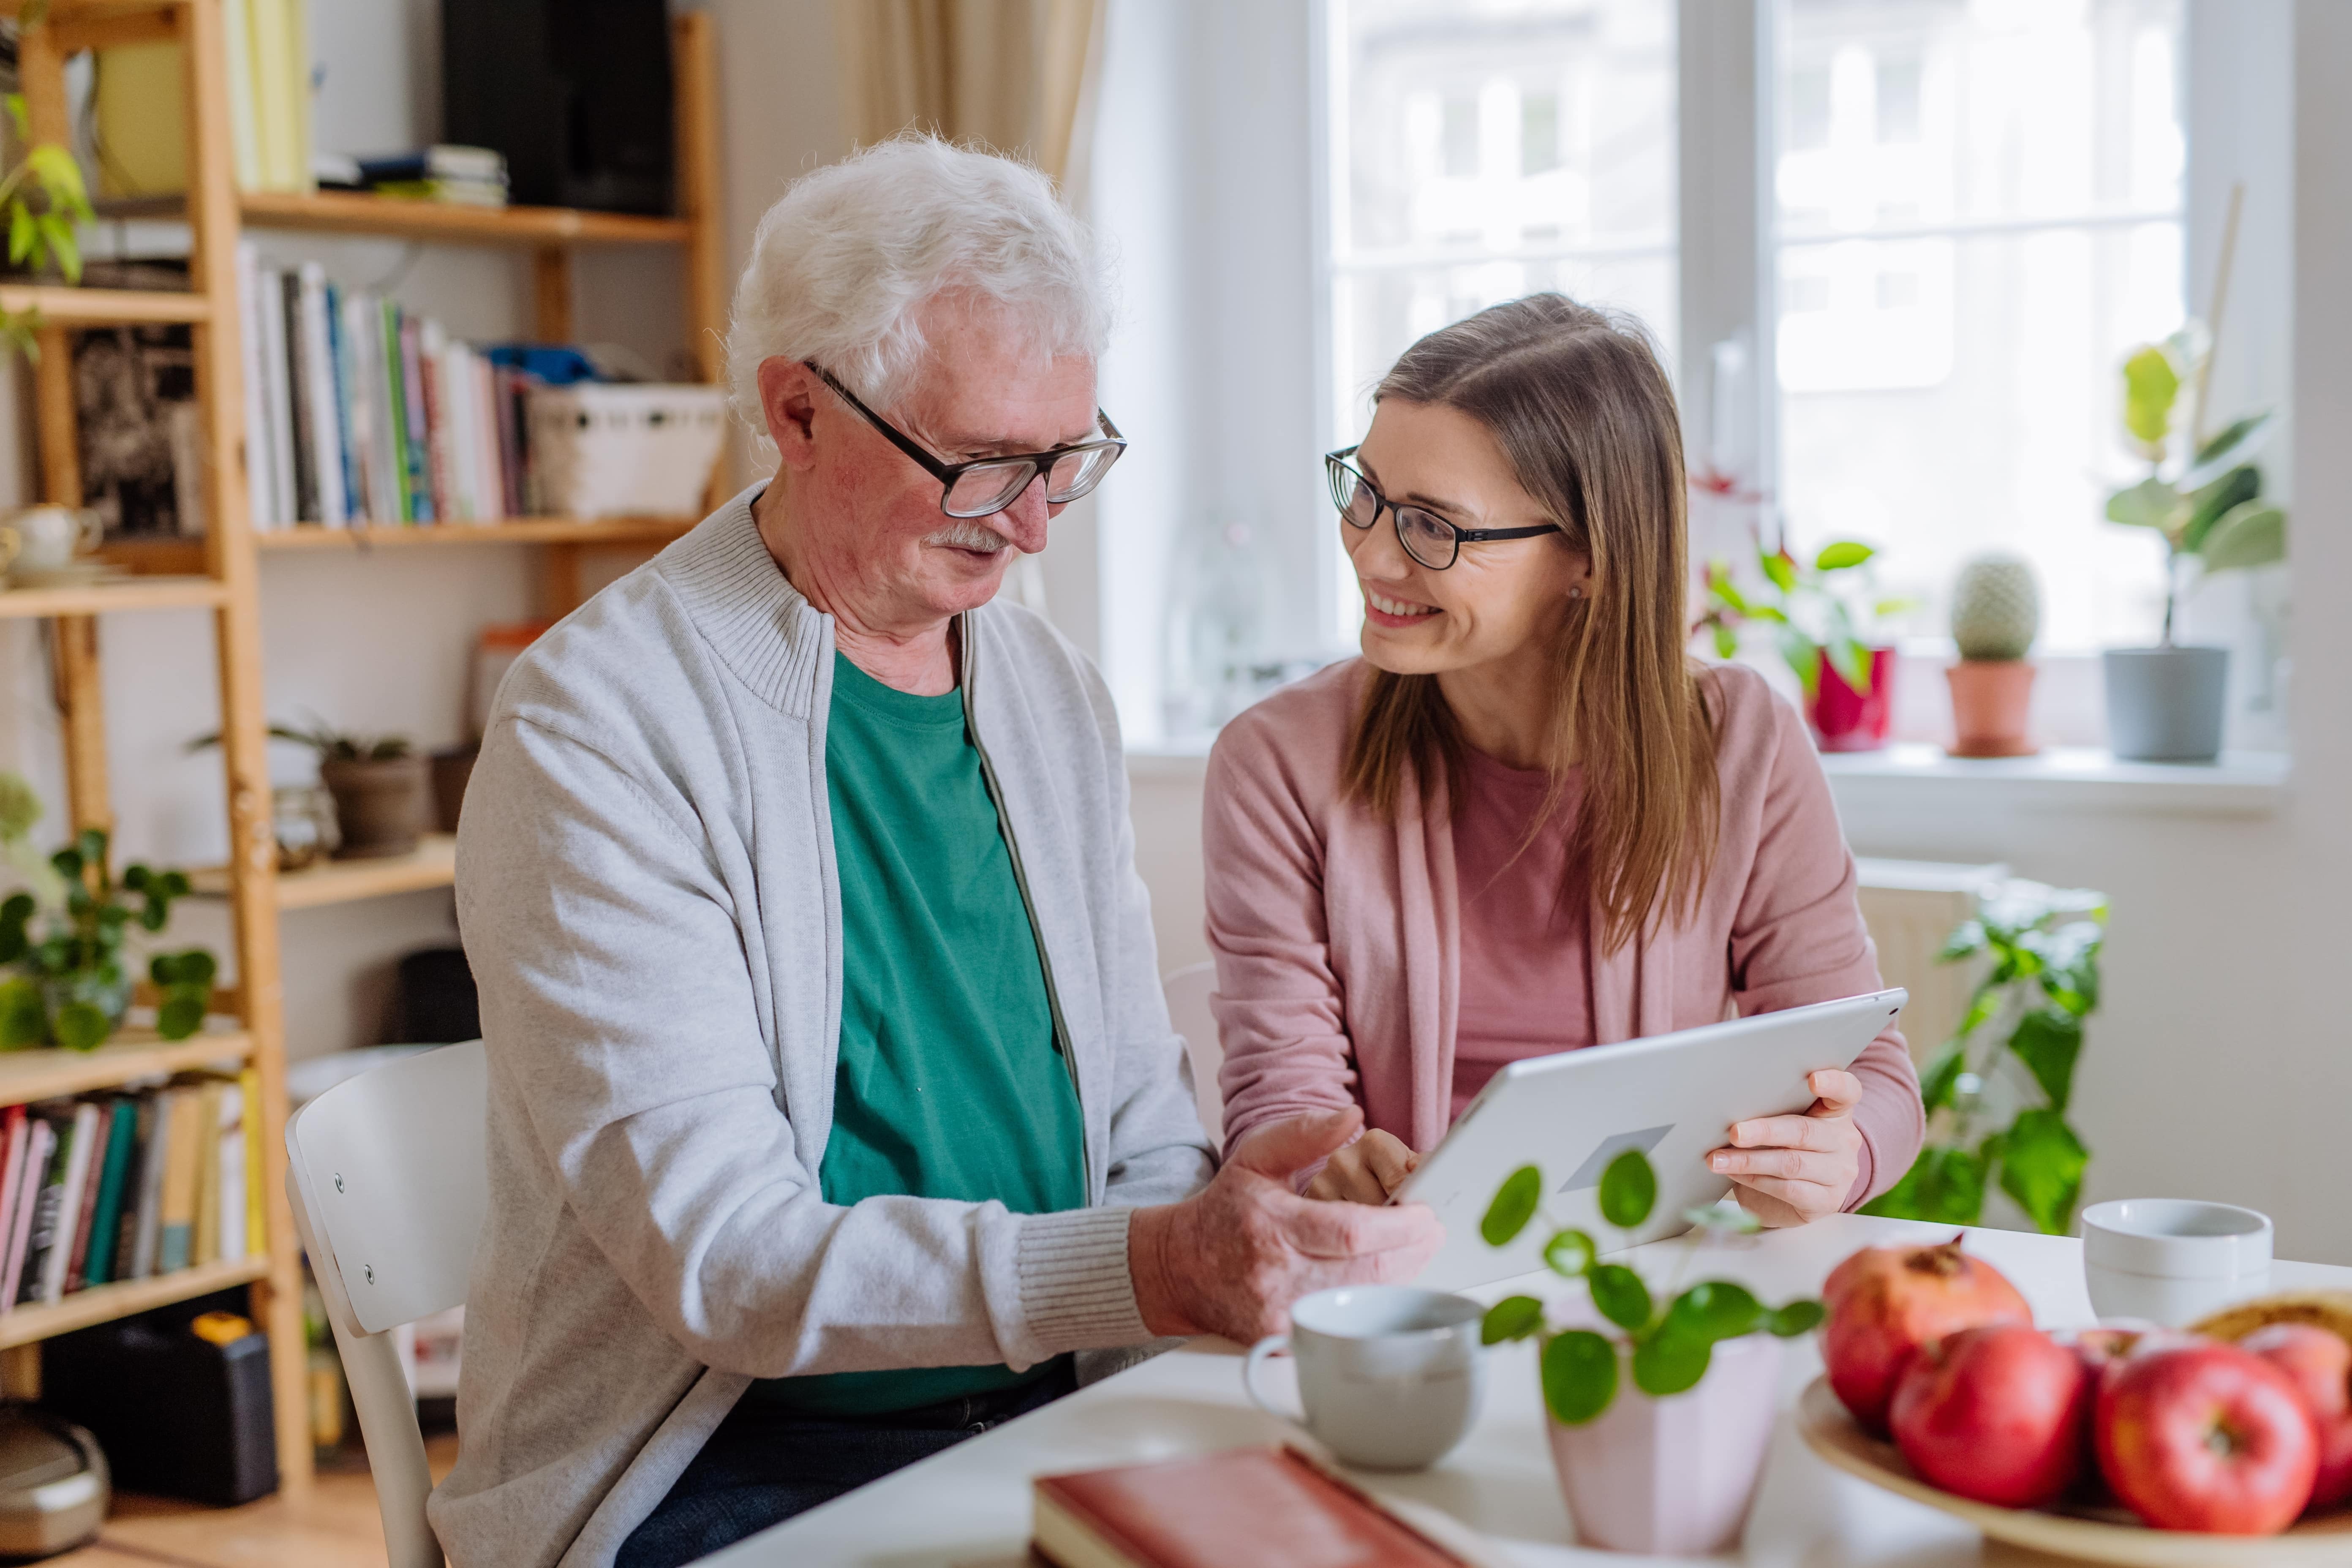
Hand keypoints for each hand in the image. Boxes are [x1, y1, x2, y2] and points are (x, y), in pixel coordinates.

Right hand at [1128, 1108, 1444, 1341]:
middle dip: (1412, 1250)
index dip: (1399, 1226)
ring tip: (1414, 1248)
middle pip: (1369, 1271)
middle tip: (1431, 1229)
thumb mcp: (1255, 1157)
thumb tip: (1351, 1115)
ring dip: (1399, 1275)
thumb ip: (1305, 1133)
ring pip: (1363, 1300)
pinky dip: (1370, 1300)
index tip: (1425, 1213)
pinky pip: (1343, 1321)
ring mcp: (1280, 1314)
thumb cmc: (1226, 1210)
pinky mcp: (1283, 1340)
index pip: (1352, 1231)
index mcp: (1272, 1225)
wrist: (1179, 1269)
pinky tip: (1381, 1278)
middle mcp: (1277, 1276)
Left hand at [1708, 1069, 1863, 1227]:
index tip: (1813, 1079)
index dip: (1833, 1083)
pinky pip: (1787, 1189)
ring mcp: (1839, 1173)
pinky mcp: (1826, 1201)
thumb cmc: (1785, 1148)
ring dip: (1748, 1160)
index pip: (1847, 1092)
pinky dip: (1755, 1180)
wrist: (1797, 1196)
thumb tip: (1729, 1106)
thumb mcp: (1785, 1123)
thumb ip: (1773, 1110)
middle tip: (1734, 1132)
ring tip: (1718, 1159)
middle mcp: (1843, 1140)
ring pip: (1791, 1163)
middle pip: (1804, 1131)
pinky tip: (1734, 1174)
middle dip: (1764, 1131)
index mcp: (1837, 1112)